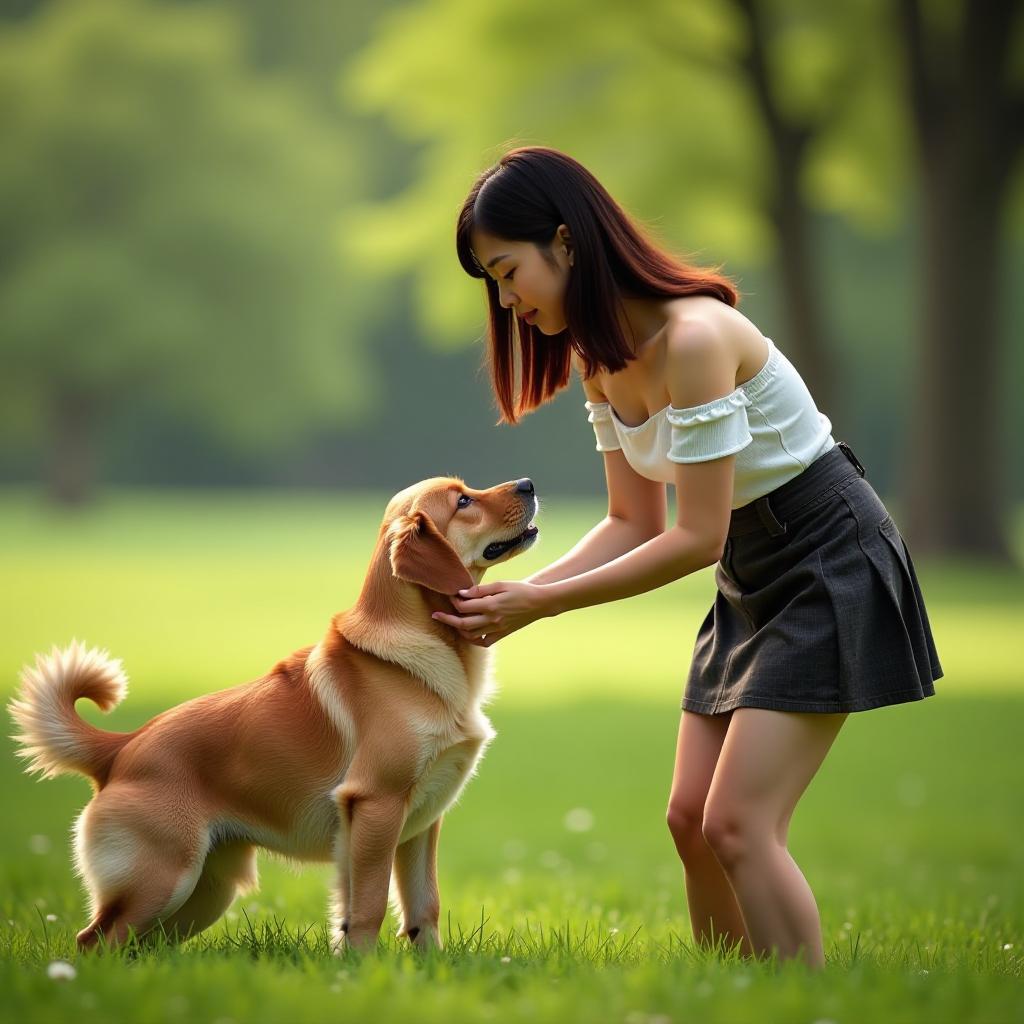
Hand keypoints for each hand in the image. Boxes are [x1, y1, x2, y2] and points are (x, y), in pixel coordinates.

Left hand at [431, 580, 549, 646]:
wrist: (539, 603)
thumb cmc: (520, 590)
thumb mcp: (501, 584)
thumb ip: (481, 590)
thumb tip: (462, 593)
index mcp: (491, 605)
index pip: (464, 606)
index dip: (454, 601)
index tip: (451, 595)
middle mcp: (492, 620)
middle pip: (463, 623)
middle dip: (447, 619)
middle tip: (435, 615)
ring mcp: (497, 629)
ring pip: (471, 635)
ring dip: (459, 629)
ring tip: (452, 622)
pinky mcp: (502, 635)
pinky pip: (483, 642)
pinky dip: (473, 640)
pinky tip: (469, 632)